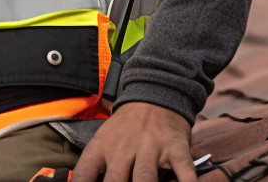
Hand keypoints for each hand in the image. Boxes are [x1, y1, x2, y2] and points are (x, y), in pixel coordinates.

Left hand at [71, 102, 196, 181]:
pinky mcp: (175, 149)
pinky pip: (183, 171)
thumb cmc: (125, 127)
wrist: (154, 95)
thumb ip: (95, 166)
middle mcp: (124, 148)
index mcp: (102, 147)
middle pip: (116, 181)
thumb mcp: (103, 140)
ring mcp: (151, 148)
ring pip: (145, 178)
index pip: (84, 173)